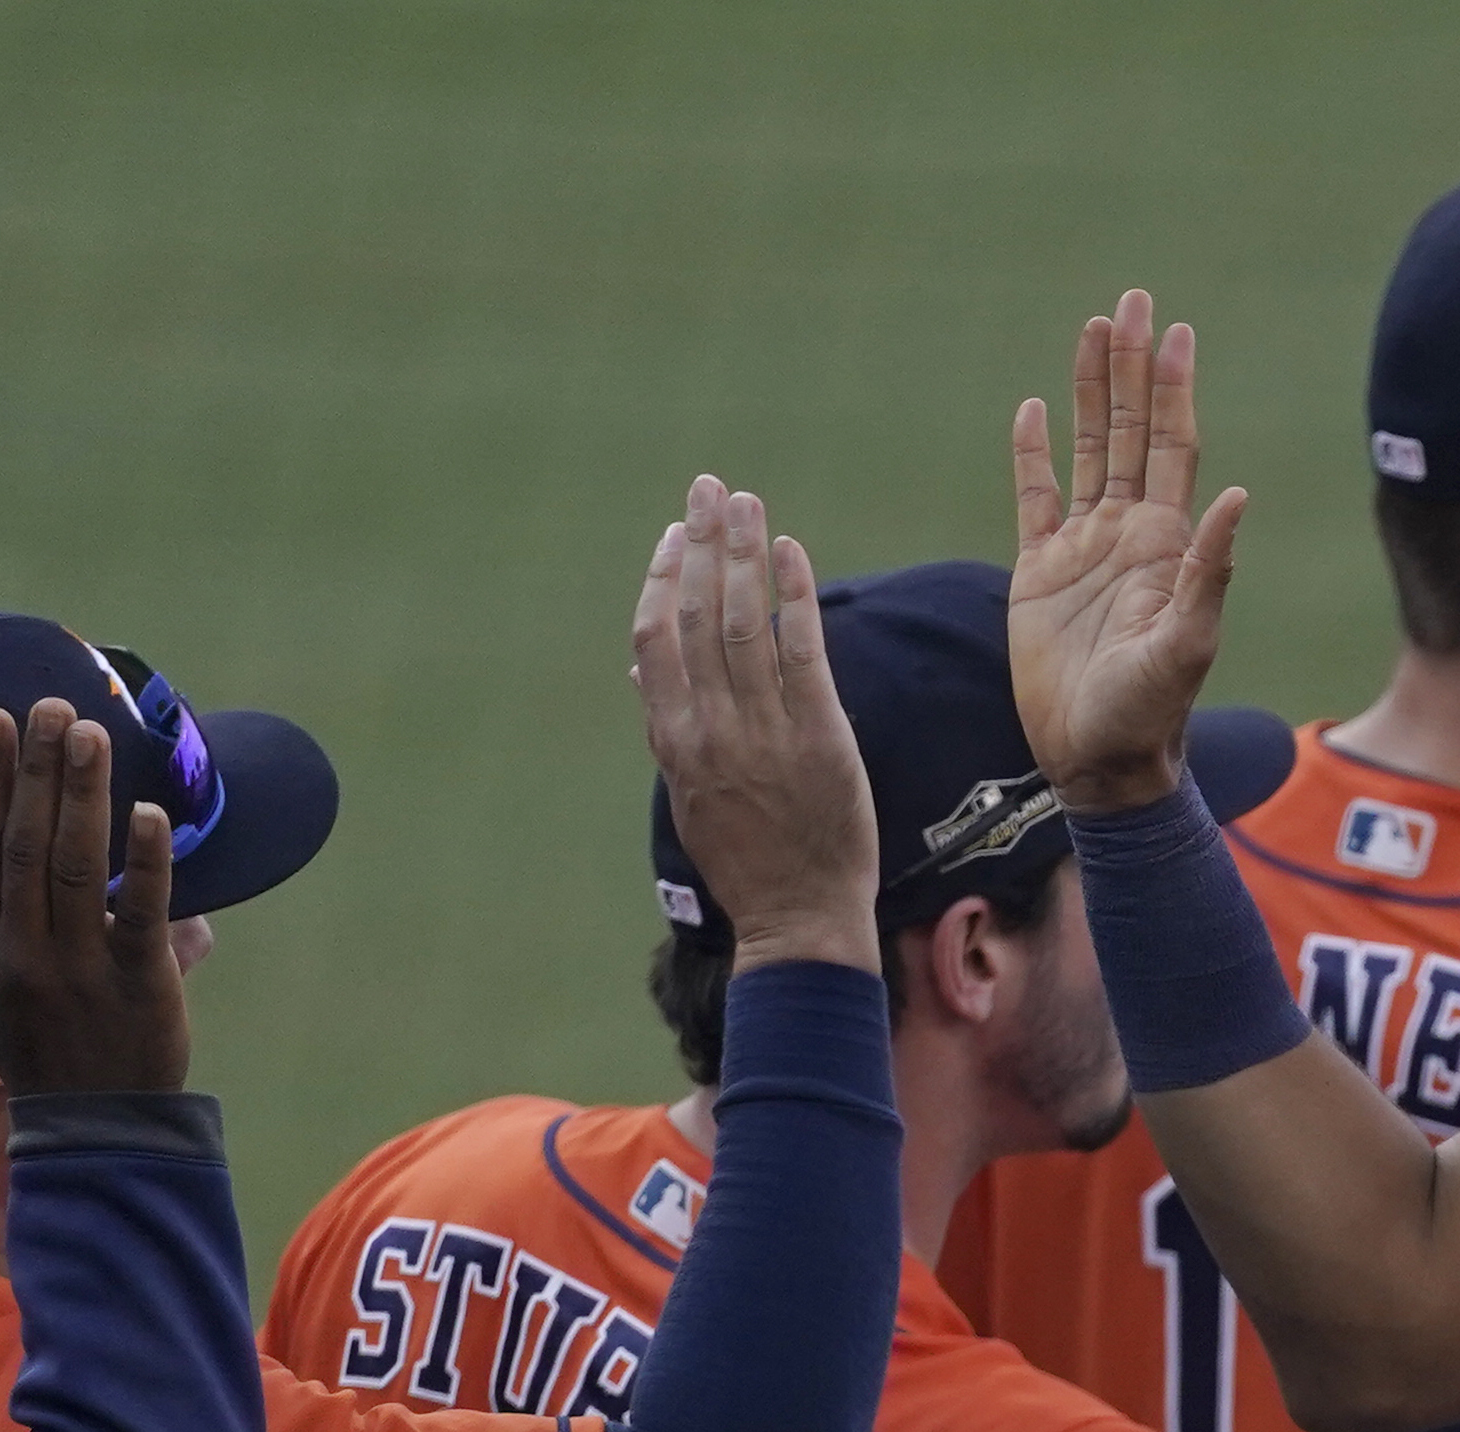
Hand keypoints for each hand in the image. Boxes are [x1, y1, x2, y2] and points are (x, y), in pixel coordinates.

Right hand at [0, 699, 188, 1094]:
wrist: (88, 1119)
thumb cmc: (21, 1036)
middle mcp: (22, 949)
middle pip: (29, 845)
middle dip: (39, 772)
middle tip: (55, 705)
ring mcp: (80, 967)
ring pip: (79, 869)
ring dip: (85, 797)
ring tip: (93, 735)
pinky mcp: (141, 985)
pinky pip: (143, 916)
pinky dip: (147, 865)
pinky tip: (150, 815)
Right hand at [635, 476, 877, 977]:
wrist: (797, 917)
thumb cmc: (746, 859)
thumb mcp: (689, 794)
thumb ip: (666, 727)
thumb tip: (640, 671)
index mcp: (673, 739)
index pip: (654, 639)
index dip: (663, 578)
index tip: (676, 535)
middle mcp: (710, 728)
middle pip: (697, 615)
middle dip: (703, 543)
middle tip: (710, 487)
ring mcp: (763, 732)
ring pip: (744, 622)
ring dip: (744, 554)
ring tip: (747, 502)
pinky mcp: (818, 738)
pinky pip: (802, 654)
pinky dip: (794, 598)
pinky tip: (792, 553)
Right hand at [1010, 289, 1253, 814]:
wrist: (1097, 760)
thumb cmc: (1150, 712)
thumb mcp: (1188, 642)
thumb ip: (1209, 569)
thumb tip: (1236, 494)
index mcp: (1166, 542)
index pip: (1171, 444)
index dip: (1173, 388)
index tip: (1177, 330)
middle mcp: (1127, 533)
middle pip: (1128, 428)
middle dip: (1133, 366)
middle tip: (1135, 300)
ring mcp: (1082, 549)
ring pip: (1085, 448)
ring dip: (1087, 390)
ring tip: (1093, 329)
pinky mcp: (1038, 572)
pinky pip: (1034, 497)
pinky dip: (1031, 453)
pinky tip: (1030, 408)